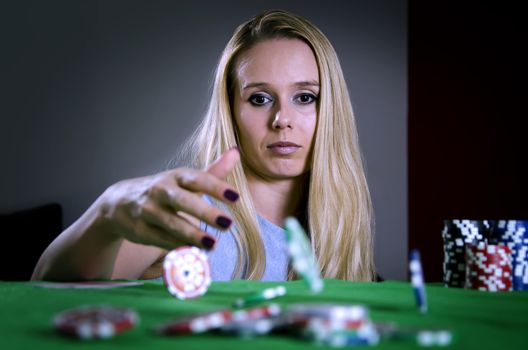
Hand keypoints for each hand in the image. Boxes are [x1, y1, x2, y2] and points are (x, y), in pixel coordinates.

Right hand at [96, 148, 239, 249]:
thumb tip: (236, 152)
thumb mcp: (186, 179)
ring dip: (193, 235)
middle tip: (228, 224)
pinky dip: (177, 247)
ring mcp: (148, 210)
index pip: (198, 179)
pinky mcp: (139, 230)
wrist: (120, 202)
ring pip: (172, 223)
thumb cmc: (164, 190)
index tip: (236, 197)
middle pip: (183, 201)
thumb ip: (213, 171)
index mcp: (176, 177)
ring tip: (213, 245)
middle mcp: (161, 190)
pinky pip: (161, 240)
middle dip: (206, 213)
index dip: (216, 187)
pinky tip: (194, 253)